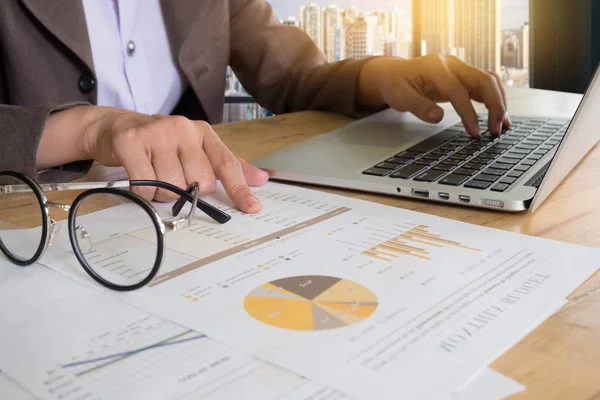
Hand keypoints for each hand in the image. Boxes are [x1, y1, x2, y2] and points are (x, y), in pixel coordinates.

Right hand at [79, 108, 268, 212]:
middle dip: (186, 192)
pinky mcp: (132, 142)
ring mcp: (157, 133)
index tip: (252, 208)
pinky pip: (146, 185)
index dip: (239, 188)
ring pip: (173, 187)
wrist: (116, 126)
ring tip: (154, 176)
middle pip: (200, 182)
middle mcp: (183, 129)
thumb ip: (227, 165)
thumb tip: (261, 178)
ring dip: (163, 194)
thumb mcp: (196, 150)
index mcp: (203, 133)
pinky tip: (139, 178)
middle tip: (172, 179)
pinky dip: (144, 192)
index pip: (227, 164)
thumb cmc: (160, 144)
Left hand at [358, 55, 509, 137]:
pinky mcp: (463, 77)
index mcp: (436, 67)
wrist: (394, 73)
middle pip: (483, 80)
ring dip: (499, 102)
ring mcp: (460, 69)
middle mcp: (452, 64)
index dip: (469, 113)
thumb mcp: (400, 97)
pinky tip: (499, 116)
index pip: (459, 90)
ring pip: (489, 81)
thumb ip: (419, 107)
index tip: (475, 132)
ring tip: (502, 126)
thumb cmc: (396, 84)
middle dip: (495, 105)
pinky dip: (495, 100)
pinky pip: (485, 85)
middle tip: (495, 130)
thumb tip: (438, 117)